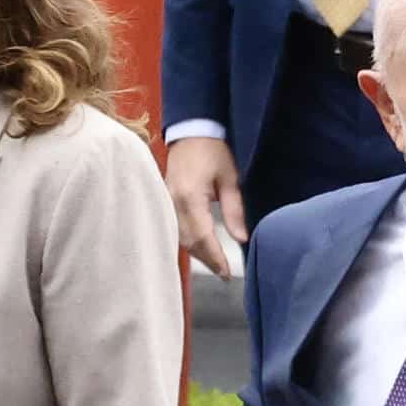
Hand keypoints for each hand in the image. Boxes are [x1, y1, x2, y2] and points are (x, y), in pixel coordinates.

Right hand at [167, 137, 248, 278]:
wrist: (191, 131)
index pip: (202, 236)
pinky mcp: (164, 199)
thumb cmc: (214, 151)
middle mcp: (174, 202)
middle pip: (189, 241)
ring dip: (197, 253)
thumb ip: (234, 210)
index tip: (226, 272)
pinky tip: (199, 248)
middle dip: (207, 260)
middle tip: (223, 274)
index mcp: (190, 196)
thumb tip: (241, 239)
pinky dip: (188, 241)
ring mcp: (166, 201)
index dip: (215, 257)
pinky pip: (174, 227)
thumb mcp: (230, 179)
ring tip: (214, 264)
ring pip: (180, 237)